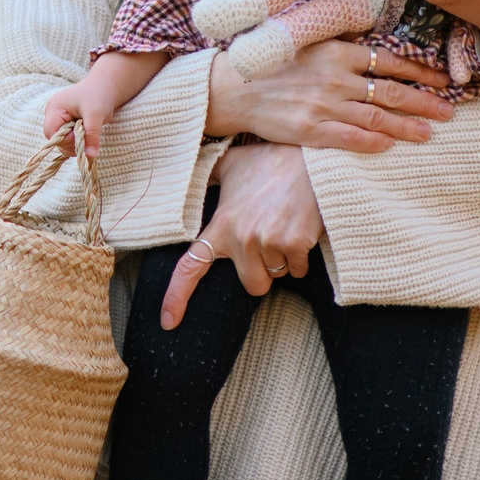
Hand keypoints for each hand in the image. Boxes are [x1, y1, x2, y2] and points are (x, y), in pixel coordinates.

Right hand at [43, 83, 107, 150]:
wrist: (105, 86)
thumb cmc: (99, 95)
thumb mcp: (96, 115)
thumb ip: (91, 135)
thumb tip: (90, 156)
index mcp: (54, 108)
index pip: (51, 133)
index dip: (66, 140)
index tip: (82, 137)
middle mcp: (52, 113)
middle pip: (54, 139)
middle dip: (70, 143)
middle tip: (87, 138)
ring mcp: (58, 118)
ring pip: (60, 141)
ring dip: (74, 144)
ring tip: (88, 135)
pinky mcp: (65, 123)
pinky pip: (66, 138)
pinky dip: (76, 141)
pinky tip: (86, 135)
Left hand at [160, 144, 324, 327]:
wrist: (311, 157)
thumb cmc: (270, 161)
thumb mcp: (231, 164)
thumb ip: (209, 177)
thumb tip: (187, 180)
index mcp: (221, 225)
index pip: (190, 267)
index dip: (177, 297)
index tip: (167, 322)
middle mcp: (240, 238)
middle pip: (252, 285)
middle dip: (263, 273)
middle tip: (270, 242)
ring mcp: (268, 242)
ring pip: (278, 276)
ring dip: (284, 261)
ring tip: (286, 228)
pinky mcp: (295, 244)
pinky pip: (298, 270)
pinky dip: (302, 258)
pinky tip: (302, 230)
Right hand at [203, 38, 451, 152]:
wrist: (231, 89)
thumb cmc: (270, 64)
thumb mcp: (305, 39)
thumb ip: (338, 38)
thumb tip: (369, 32)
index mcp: (335, 52)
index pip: (388, 62)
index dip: (419, 73)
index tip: (442, 82)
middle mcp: (334, 78)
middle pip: (390, 92)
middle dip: (424, 102)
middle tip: (449, 111)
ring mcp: (323, 106)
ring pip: (377, 118)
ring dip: (407, 127)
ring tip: (429, 133)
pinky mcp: (309, 129)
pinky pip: (350, 138)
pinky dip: (373, 142)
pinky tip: (390, 146)